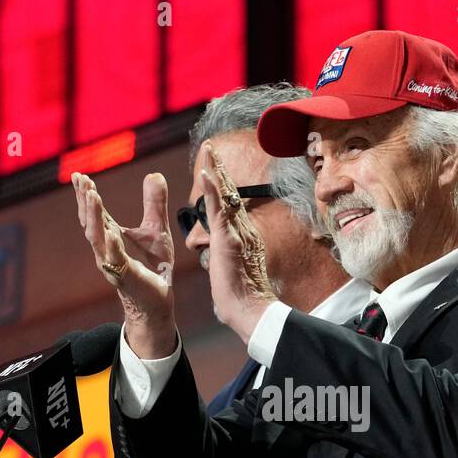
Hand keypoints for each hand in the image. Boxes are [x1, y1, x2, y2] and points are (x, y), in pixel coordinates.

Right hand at [71, 171, 177, 358]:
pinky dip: (112, 247)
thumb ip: (154, 204)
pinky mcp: (125, 277)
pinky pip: (116, 261)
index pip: (95, 212)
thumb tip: (154, 174)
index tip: (78, 174)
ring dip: (94, 217)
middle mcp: (106, 249)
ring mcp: (112, 263)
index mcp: (111, 236)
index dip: (85, 194)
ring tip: (93, 196)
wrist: (159, 299)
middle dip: (85, 201)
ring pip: (97, 238)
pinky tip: (111, 234)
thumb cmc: (154, 265)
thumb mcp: (156, 229)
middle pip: (90, 222)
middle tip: (82, 180)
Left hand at [196, 140, 277, 341]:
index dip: (222, 185)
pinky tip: (207, 172)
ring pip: (225, 195)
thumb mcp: (234, 272)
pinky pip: (219, 209)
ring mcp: (238, 232)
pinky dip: (212, 190)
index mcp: (243, 237)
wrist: (251, 311)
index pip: (231, 206)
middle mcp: (244, 230)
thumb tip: (229, 261)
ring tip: (208, 149)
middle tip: (210, 146)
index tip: (216, 168)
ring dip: (216, 169)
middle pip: (230, 193)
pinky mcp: (229, 239)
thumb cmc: (242, 300)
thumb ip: (232, 261)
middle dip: (220, 168)